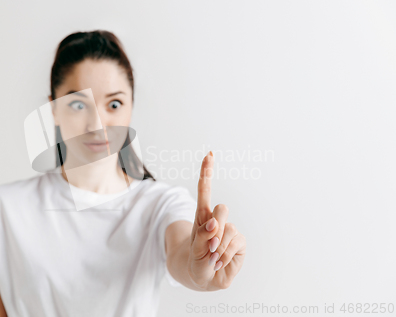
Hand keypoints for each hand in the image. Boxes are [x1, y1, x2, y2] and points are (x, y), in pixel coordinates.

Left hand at [187, 151, 246, 290]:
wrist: (204, 278)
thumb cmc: (196, 261)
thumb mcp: (194, 251)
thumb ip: (202, 237)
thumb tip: (214, 224)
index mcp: (201, 216)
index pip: (205, 189)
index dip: (207, 172)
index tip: (209, 155)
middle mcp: (216, 219)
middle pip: (221, 208)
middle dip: (214, 226)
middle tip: (208, 245)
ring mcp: (229, 229)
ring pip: (228, 229)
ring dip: (217, 246)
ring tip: (212, 256)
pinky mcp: (240, 241)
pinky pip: (235, 242)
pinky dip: (225, 254)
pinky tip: (219, 261)